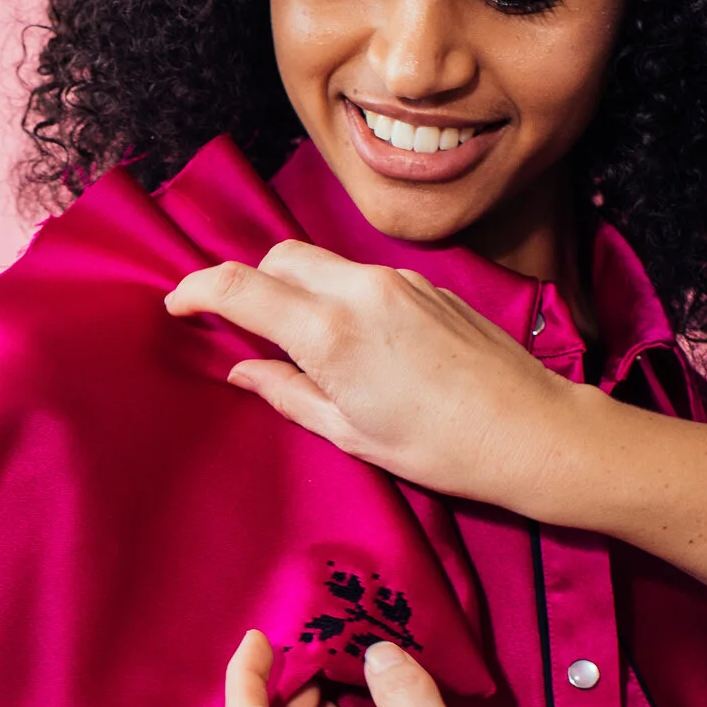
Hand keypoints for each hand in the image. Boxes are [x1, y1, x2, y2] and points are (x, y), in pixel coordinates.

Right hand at [166, 241, 590, 514]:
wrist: (530, 431)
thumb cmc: (440, 448)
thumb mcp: (349, 432)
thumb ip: (287, 391)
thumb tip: (243, 369)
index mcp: (331, 332)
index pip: (239, 287)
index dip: (195, 290)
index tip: (176, 305)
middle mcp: (361, 290)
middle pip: (278, 258)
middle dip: (249, 284)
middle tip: (241, 328)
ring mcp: (398, 281)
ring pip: (321, 262)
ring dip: (295, 288)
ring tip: (300, 340)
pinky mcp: (426, 285)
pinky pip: (361, 275)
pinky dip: (337, 294)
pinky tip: (354, 341)